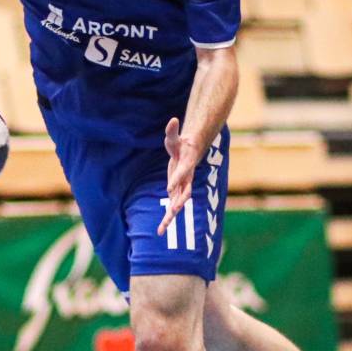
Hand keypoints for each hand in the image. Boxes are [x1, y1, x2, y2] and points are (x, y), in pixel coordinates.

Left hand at [157, 117, 198, 235]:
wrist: (191, 153)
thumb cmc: (182, 144)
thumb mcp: (174, 138)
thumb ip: (172, 131)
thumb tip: (172, 120)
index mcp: (187, 166)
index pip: (182, 173)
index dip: (176, 179)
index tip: (169, 188)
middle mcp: (186, 179)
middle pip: (184, 193)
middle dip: (178, 203)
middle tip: (173, 211)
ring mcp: (182, 187)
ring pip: (178, 204)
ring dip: (170, 216)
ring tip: (162, 229)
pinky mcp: (176, 192)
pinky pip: (172, 206)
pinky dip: (167, 218)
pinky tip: (160, 230)